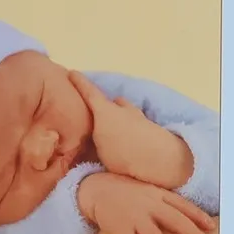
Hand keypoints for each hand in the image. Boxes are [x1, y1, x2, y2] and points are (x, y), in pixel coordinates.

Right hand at [72, 75, 193, 188]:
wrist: (161, 160)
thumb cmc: (124, 154)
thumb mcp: (99, 150)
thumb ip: (93, 142)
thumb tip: (89, 140)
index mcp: (106, 112)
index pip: (90, 93)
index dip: (80, 83)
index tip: (72, 72)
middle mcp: (123, 110)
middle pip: (114, 102)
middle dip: (108, 106)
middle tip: (99, 116)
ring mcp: (141, 118)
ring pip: (129, 112)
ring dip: (123, 118)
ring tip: (118, 132)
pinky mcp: (155, 131)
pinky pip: (140, 125)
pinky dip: (135, 131)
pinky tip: (134, 143)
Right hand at [76, 173, 214, 233]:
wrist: (95, 189)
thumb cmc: (123, 192)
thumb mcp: (145, 190)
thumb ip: (161, 201)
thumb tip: (180, 219)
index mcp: (157, 194)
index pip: (182, 204)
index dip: (198, 215)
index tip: (211, 227)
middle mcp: (148, 204)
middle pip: (175, 220)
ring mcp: (134, 217)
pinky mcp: (120, 229)